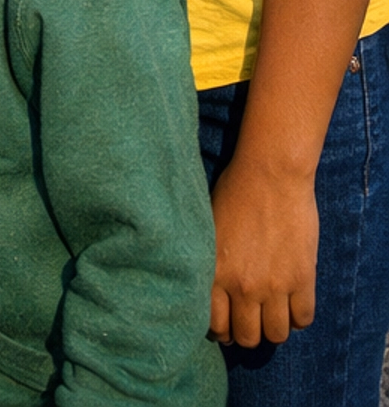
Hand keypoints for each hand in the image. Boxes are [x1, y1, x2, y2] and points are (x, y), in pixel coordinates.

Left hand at [209, 158, 317, 347]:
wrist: (270, 172)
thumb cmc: (234, 191)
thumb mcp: (208, 228)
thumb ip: (207, 263)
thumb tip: (206, 291)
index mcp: (215, 272)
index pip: (215, 326)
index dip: (221, 329)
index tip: (226, 322)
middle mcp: (243, 286)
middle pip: (247, 337)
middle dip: (247, 331)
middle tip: (250, 318)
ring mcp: (274, 286)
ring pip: (276, 335)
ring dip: (273, 326)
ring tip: (272, 310)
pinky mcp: (303, 279)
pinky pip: (303, 319)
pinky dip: (298, 316)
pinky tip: (292, 300)